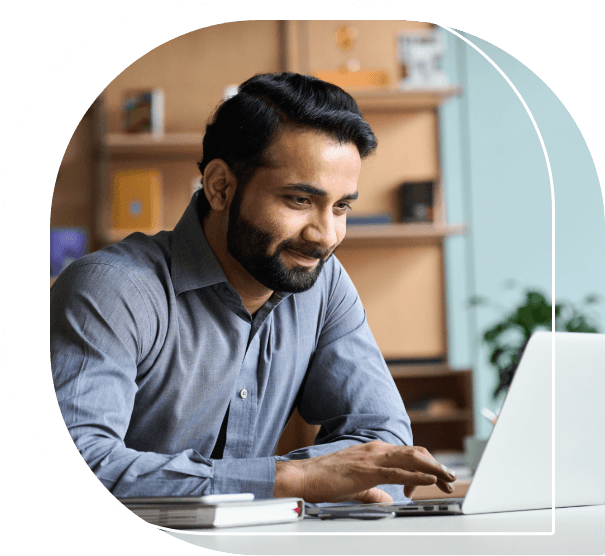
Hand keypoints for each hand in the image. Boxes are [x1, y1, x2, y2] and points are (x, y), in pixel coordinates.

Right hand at [274, 441, 456, 502]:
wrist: (305, 477)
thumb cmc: (326, 480)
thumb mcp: (357, 486)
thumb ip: (375, 492)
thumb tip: (389, 500)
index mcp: (374, 451)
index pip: (408, 454)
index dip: (426, 465)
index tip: (437, 479)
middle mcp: (376, 449)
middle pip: (415, 453)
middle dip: (436, 465)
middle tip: (450, 479)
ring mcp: (373, 457)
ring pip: (412, 458)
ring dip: (433, 468)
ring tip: (448, 478)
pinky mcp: (368, 470)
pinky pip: (398, 471)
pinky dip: (418, 474)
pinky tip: (430, 479)